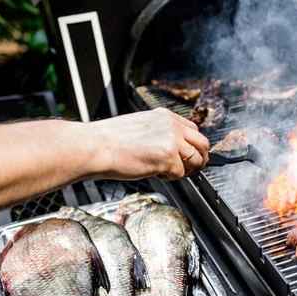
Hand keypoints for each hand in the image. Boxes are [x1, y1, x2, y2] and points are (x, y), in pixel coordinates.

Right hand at [89, 108, 208, 180]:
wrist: (94, 147)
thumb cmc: (110, 141)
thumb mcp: (142, 127)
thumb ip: (161, 133)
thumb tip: (176, 148)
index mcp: (165, 116)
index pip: (194, 130)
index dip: (194, 146)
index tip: (189, 156)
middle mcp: (171, 126)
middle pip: (203, 144)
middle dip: (200, 160)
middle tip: (190, 170)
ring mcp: (172, 141)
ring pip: (196, 160)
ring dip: (186, 171)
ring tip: (167, 172)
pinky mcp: (168, 157)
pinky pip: (180, 174)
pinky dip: (169, 178)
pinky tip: (154, 173)